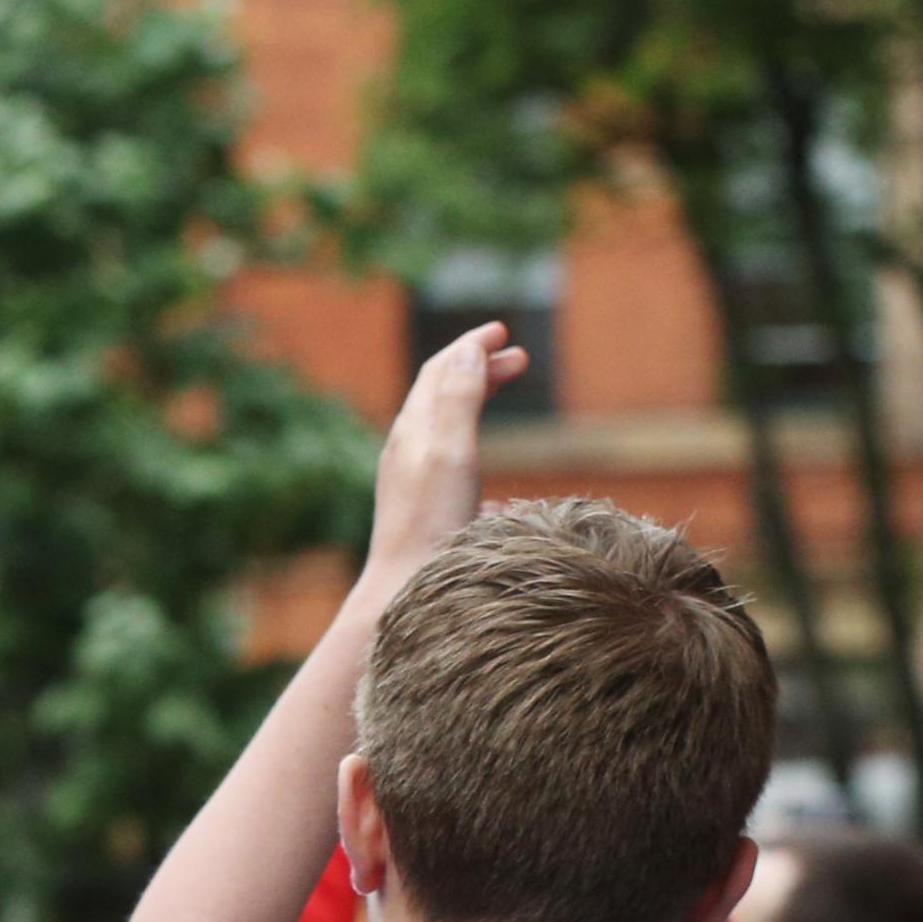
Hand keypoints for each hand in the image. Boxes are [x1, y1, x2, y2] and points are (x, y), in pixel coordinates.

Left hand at [363, 321, 531, 579]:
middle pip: (441, 395)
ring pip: (443, 428)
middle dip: (478, 368)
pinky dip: (472, 446)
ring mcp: (412, 482)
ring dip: (475, 401)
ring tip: (502, 391)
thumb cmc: (431, 523)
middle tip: (520, 359)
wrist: (402, 592)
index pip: (440, 371)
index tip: (503, 330)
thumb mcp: (451, 451)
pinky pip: (448, 465)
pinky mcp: (423, 510)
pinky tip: (496, 476)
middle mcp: (406, 453)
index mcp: (412, 432)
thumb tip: (465, 347)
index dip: (470, 346)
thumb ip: (458, 398)